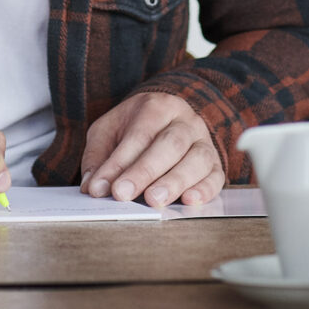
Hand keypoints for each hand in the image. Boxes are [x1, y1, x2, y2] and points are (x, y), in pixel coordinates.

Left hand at [81, 91, 222, 208]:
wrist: (170, 115)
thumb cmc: (135, 126)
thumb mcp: (109, 130)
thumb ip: (98, 157)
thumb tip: (93, 187)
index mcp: (156, 107)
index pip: (139, 135)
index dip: (120, 163)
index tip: (105, 188)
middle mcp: (184, 121)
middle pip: (170, 144)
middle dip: (146, 171)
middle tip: (125, 194)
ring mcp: (203, 141)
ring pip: (196, 159)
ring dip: (174, 182)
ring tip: (154, 201)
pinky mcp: (215, 163)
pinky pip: (215, 176)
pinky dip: (205, 190)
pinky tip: (189, 201)